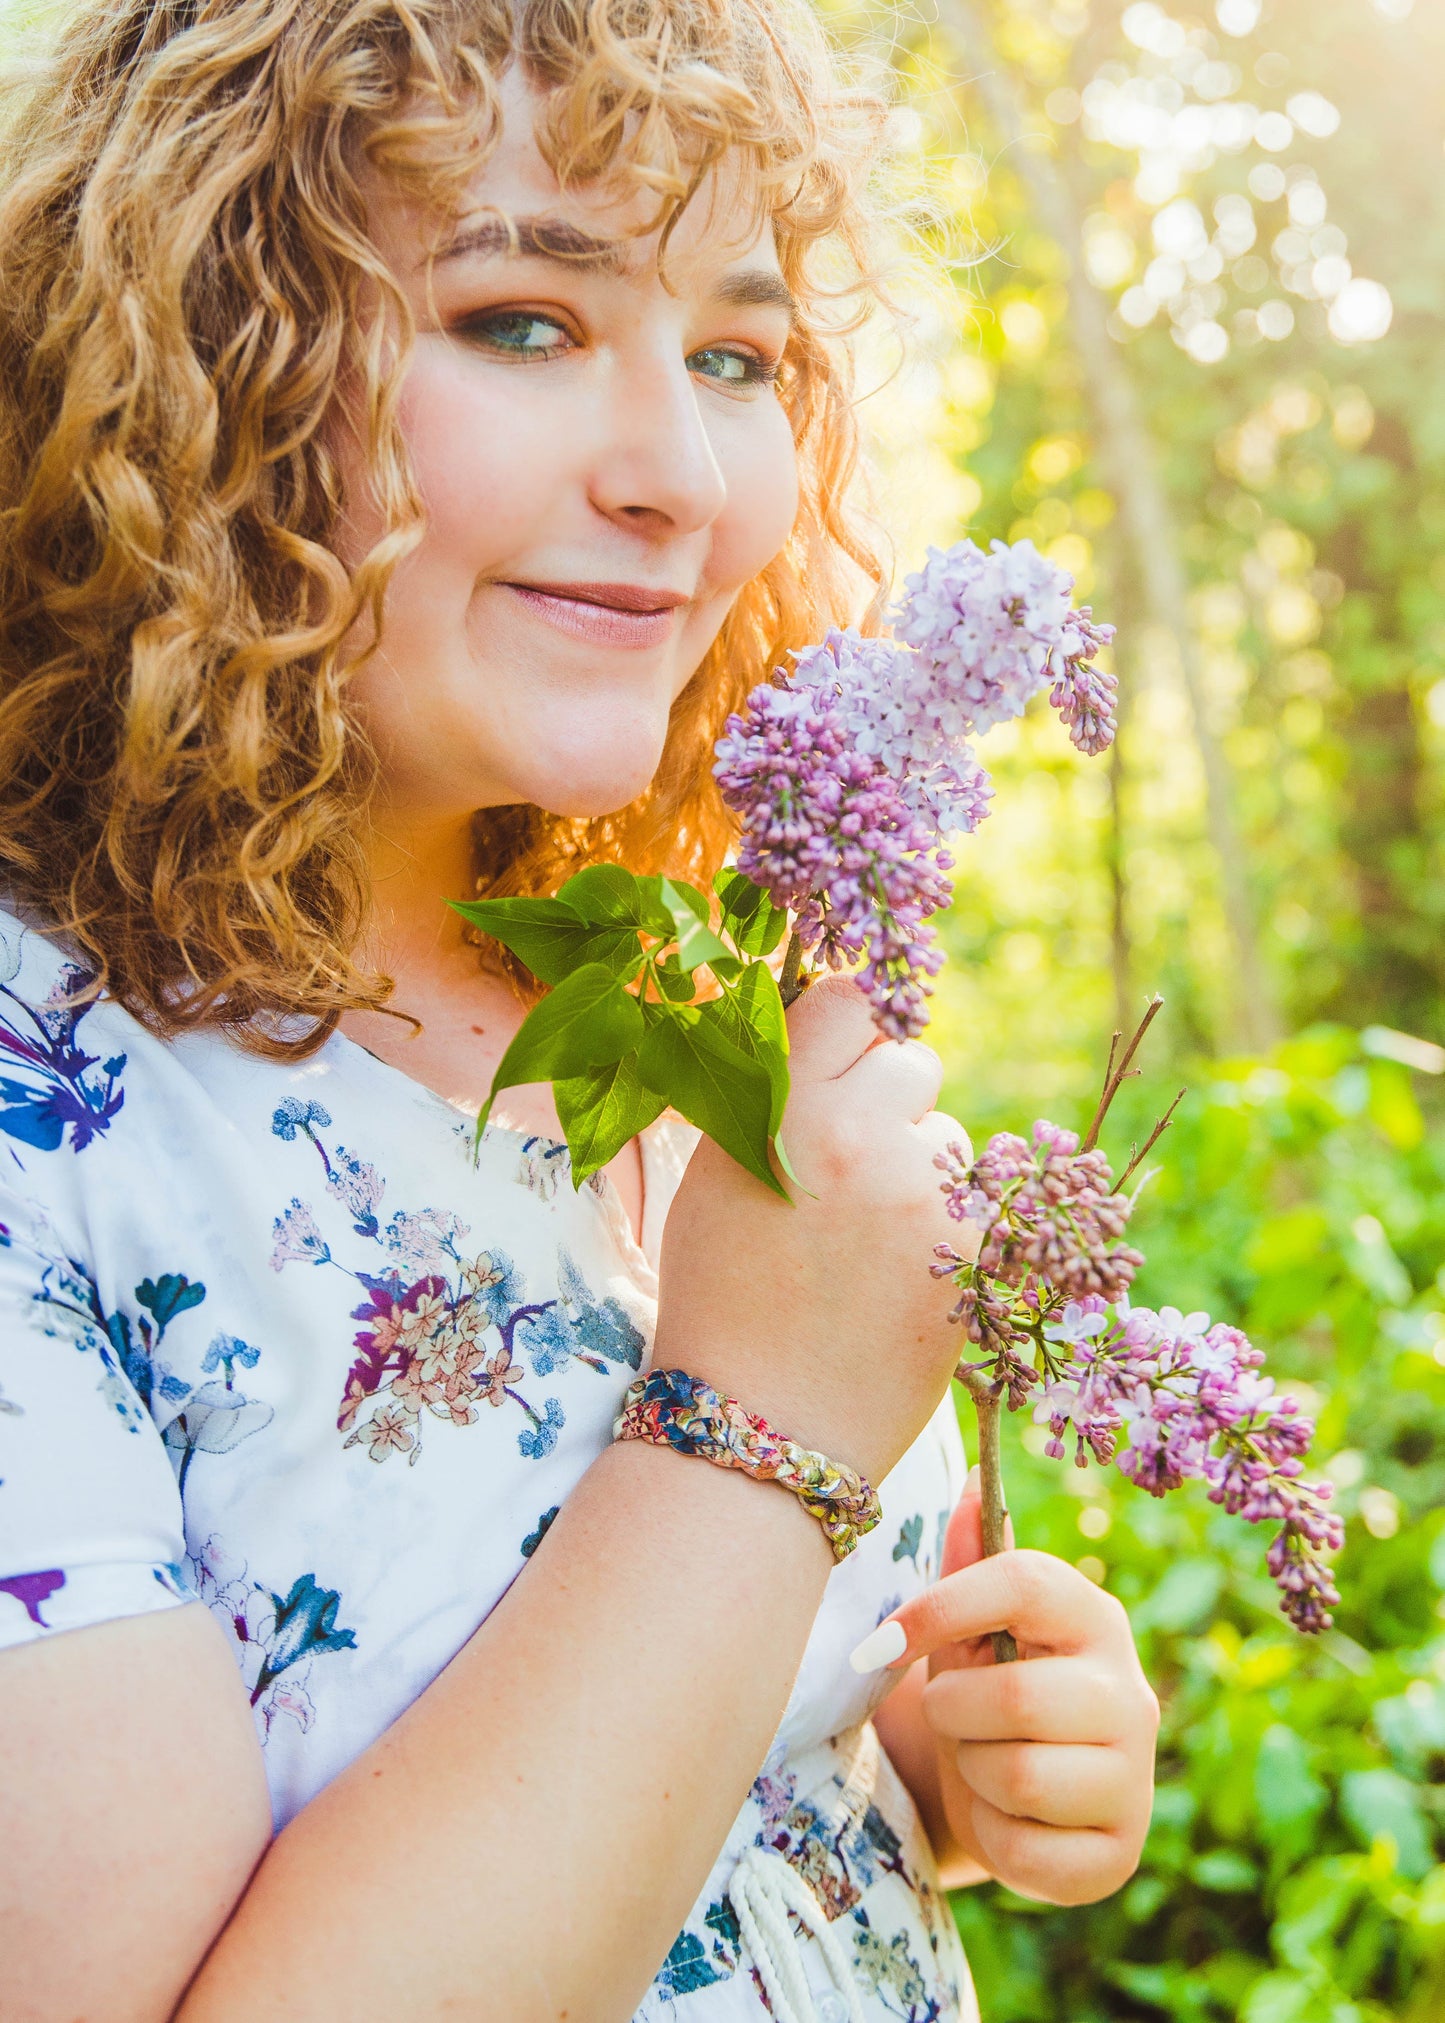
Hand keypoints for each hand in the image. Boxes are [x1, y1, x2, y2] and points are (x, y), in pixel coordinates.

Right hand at [654, 975, 970, 1484]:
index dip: (851, 1024)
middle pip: (911, 1061)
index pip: (848, 999)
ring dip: (921, 1170)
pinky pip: (977, 1202)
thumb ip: (770, 1096)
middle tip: (852, 1164)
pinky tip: (898, 1278)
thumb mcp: (716, 1175)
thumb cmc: (722, 1297)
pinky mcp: (973, 1250)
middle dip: (890, 1101)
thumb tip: (824, 1034)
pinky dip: (946, 1231)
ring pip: (949, 1136)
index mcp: (782, 1108)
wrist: (760, 1424)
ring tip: (867, 1241)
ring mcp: (923, 1195)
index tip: (845, 1054)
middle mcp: (857, 1136)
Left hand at [858, 1476, 1158, 1904]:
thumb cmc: (990, 1687)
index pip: (1022, 1582)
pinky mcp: (1119, 1854)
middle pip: (1016, 1697)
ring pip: (1018, 1775)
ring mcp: (1134, 1778)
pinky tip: (1004, 1817)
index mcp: (1092, 1618)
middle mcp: (1130, 1692)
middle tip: (951, 1714)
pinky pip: (1026, 1851)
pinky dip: (992, 1836)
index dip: (940, 1607)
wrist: (1018, 1796)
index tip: (881, 1642)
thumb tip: (973, 1479)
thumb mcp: (974, 1625)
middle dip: (953, 1711)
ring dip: (972, 1771)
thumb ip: (972, 1556)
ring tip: (981, 1760)